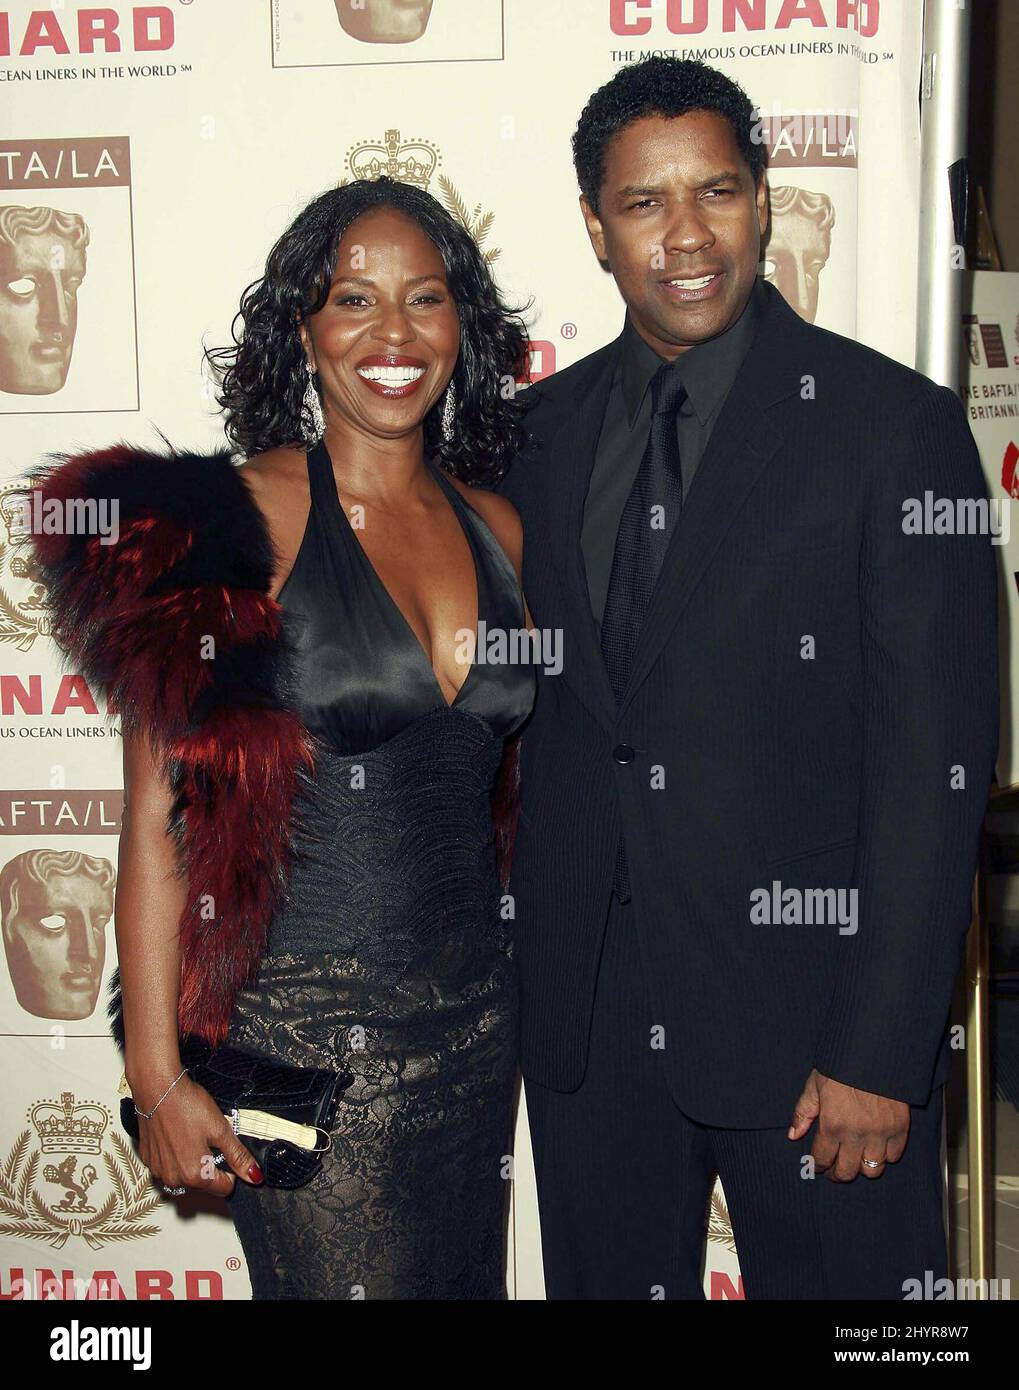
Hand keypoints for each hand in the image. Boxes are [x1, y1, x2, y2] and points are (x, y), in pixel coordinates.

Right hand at [132, 1072, 263, 1195]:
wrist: (157, 1088)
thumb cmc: (186, 1105)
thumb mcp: (221, 1129)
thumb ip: (237, 1156)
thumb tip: (253, 1175)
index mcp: (195, 1174)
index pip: (223, 1188)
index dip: (232, 1173)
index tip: (230, 1156)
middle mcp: (173, 1178)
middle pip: (203, 1183)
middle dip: (210, 1166)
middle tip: (210, 1139)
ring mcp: (158, 1170)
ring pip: (184, 1176)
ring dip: (191, 1163)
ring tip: (193, 1136)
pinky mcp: (147, 1159)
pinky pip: (167, 1166)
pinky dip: (174, 1157)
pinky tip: (177, 1136)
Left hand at [787, 1069, 909, 1180]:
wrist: (873, 1050)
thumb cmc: (841, 1065)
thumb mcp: (815, 1085)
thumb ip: (803, 1112)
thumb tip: (793, 1135)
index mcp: (833, 1124)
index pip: (823, 1159)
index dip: (819, 1166)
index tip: (818, 1166)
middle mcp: (857, 1134)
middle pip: (848, 1172)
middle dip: (838, 1173)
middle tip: (835, 1169)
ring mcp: (881, 1133)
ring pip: (872, 1170)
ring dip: (862, 1167)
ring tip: (856, 1158)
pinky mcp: (900, 1128)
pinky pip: (894, 1155)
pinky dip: (885, 1155)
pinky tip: (876, 1146)